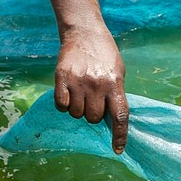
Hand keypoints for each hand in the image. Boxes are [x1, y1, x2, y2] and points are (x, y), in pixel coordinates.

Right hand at [54, 26, 129, 153]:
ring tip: (81, 94)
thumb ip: (116, 94)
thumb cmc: (105, 53)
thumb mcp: (118, 72)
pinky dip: (64, 105)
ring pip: (76, 114)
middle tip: (93, 101)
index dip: (120, 135)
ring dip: (78, 110)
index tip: (118, 150)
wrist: (84, 31)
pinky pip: (61, 106)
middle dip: (94, 114)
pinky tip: (68, 94)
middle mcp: (97, 84)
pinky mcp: (61, 78)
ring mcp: (78, 82)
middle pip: (94, 118)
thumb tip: (112, 120)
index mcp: (114, 83)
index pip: (120, 116)